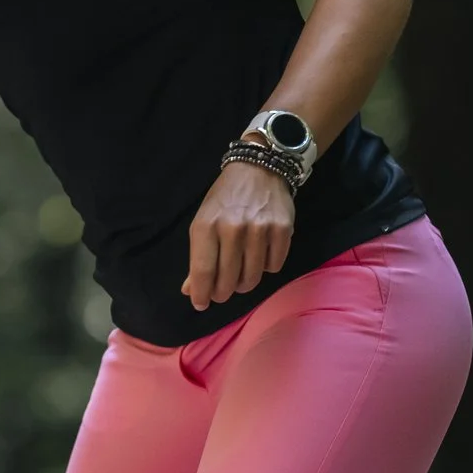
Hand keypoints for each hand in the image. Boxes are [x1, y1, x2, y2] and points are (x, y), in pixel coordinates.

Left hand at [184, 158, 294, 306]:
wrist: (258, 169)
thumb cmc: (225, 199)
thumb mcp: (203, 222)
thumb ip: (197, 257)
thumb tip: (190, 291)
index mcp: (206, 226)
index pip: (202, 271)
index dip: (201, 293)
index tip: (201, 304)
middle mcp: (232, 228)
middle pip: (228, 280)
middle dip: (223, 293)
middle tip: (223, 291)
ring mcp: (259, 229)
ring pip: (252, 278)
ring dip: (245, 283)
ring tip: (241, 276)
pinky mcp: (282, 230)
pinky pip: (273, 266)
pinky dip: (267, 268)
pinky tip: (261, 256)